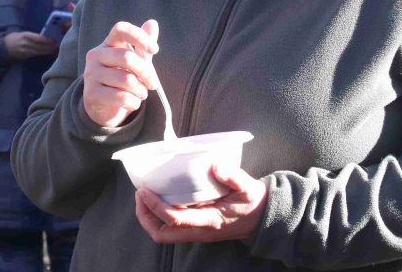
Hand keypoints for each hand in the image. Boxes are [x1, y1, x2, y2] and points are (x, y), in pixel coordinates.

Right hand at [4, 31, 58, 59]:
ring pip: (40, 52)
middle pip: (40, 46)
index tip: (54, 39)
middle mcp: (25, 44)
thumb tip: (47, 36)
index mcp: (25, 36)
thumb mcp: (24, 34)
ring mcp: (25, 52)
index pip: (38, 38)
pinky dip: (44, 53)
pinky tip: (50, 52)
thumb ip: (34, 36)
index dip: (47, 40)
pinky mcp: (26, 57)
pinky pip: (37, 55)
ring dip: (48, 51)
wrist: (4, 47)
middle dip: (50, 46)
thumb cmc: (16, 37)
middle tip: (58, 45)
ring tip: (56, 48)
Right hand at [83, 19, 158, 126]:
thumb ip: (142, 44)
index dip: (140, 36)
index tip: (155, 50)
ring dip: (141, 90)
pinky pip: (120, 97)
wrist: (103, 105)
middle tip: (153, 83)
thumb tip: (152, 23)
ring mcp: (91, 74)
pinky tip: (133, 102)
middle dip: (146, 72)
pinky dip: (133, 102)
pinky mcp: (91, 94)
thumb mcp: (134, 61)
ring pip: (126, 80)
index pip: (121, 30)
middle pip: (127, 57)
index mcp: (108, 43)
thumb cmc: (121, 77)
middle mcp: (96, 55)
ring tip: (142, 93)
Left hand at [135, 164, 267, 243]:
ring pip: (164, 234)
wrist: (262, 219)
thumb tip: (215, 166)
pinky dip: (159, 216)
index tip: (145, 190)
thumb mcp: (248, 187)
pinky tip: (159, 198)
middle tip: (140, 194)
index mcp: (210, 220)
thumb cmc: (253, 201)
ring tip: (144, 196)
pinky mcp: (196, 228)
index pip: (176, 219)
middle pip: (163, 234)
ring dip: (149, 218)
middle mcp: (199, 230)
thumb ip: (233, 177)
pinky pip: (171, 228)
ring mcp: (196, 232)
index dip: (156, 206)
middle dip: (145, 217)